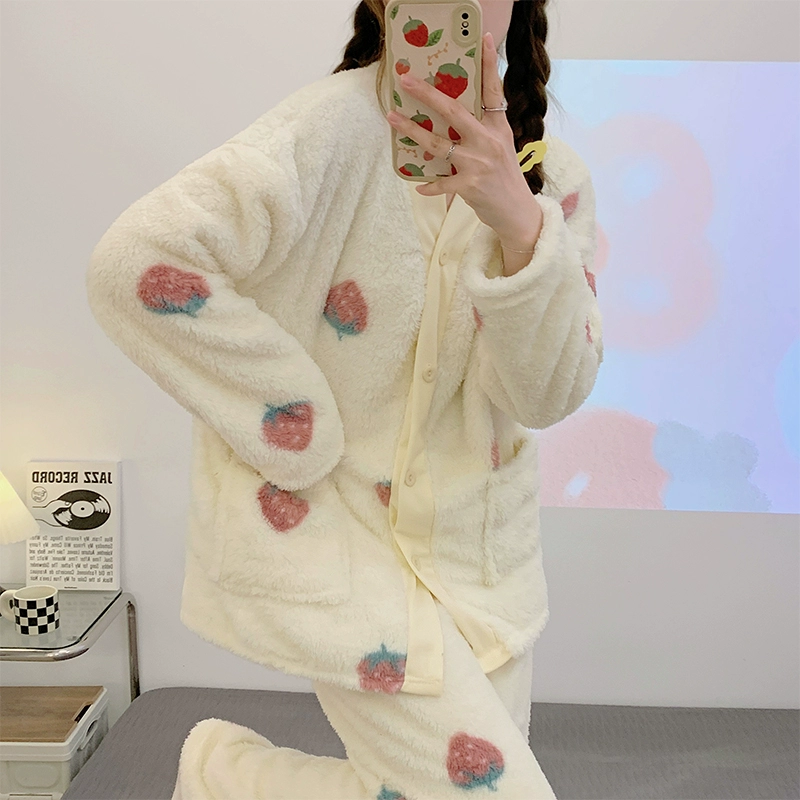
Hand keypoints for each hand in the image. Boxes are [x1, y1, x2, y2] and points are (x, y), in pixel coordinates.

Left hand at [386, 31, 541, 246]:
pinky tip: (419, 187)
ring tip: (392, 118)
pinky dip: (429, 186)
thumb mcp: (501, 146)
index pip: (493, 90)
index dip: (489, 64)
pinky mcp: (470, 186)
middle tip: (406, 80)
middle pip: (454, 111)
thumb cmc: (504, 177)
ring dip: (412, 131)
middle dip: (427, 93)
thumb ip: (483, 129)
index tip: (484, 39)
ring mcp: (478, 163)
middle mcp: (489, 140)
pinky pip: (441, 183)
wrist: (517, 212)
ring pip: (438, 143)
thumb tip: (453, 114)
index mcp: (498, 127)